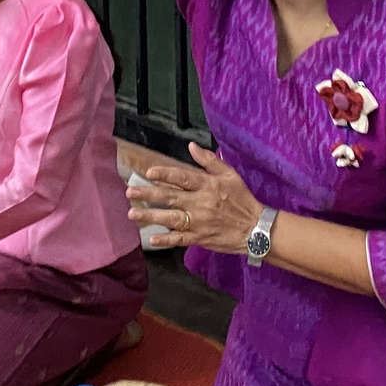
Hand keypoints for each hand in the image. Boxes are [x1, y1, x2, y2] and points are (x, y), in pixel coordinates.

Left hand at [127, 142, 262, 254]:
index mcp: (207, 185)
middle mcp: (200, 203)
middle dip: (149, 194)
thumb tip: (191, 146)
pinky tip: (151, 238)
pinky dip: (166, 240)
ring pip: (171, 218)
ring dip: (151, 215)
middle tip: (130, 192)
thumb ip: (209, 161)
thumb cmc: (242, 199)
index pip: (182, 178)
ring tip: (132, 213)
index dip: (165, 174)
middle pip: (171, 197)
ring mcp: (199, 222)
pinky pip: (180, 239)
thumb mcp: (230, 175)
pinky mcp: (200, 238)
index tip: (149, 173)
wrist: (255, 228)